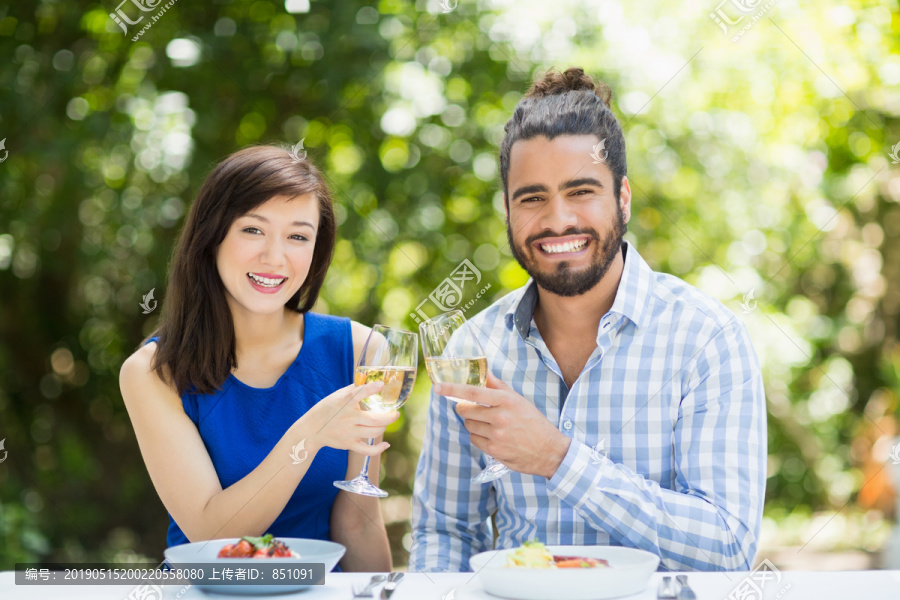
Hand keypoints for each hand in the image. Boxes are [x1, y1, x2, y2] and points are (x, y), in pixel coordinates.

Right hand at [304, 382, 398, 456]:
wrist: (312, 429)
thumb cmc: (327, 409)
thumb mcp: (336, 396)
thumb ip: (353, 389)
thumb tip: (368, 380)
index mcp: (345, 403)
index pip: (358, 394)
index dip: (370, 389)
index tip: (381, 385)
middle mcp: (348, 418)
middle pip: (374, 419)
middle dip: (389, 417)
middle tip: (396, 413)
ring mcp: (349, 432)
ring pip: (374, 432)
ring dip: (384, 427)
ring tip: (386, 423)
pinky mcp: (349, 444)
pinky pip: (367, 450)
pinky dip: (378, 449)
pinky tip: (386, 445)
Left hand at [435, 372, 570, 477]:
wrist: (549, 451)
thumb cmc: (534, 422)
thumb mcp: (519, 400)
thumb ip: (498, 386)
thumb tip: (483, 373)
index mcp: (506, 401)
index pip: (473, 392)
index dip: (452, 389)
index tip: (437, 387)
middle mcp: (500, 417)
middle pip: (465, 410)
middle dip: (466, 409)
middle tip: (475, 410)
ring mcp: (496, 435)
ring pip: (469, 426)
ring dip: (473, 424)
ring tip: (489, 424)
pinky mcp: (494, 451)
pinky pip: (474, 440)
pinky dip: (478, 437)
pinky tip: (492, 436)